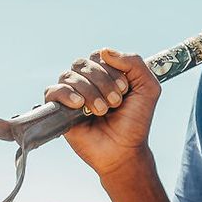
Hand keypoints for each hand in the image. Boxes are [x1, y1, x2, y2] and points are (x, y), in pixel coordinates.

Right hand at [43, 48, 161, 177]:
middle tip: (116, 102)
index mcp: (105, 73)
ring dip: (90, 91)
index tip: (125, 89)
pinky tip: (80, 105)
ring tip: (102, 110)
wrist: (124, 150)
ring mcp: (72, 94)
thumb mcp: (148, 88)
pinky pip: (53, 91)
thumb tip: (105, 51)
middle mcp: (86, 81)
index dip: (112, 70)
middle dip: (103, 82)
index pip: (100, 56)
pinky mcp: (59, 109)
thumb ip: (134, 64)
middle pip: (83, 64)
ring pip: (69, 76)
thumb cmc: (135, 121)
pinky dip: (67, 94)